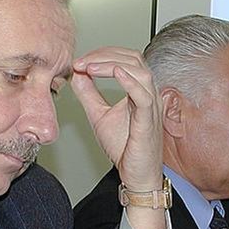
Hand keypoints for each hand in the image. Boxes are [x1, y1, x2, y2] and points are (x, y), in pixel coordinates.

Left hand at [72, 47, 162, 192]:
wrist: (137, 175)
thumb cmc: (125, 148)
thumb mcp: (99, 115)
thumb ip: (89, 94)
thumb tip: (77, 74)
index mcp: (139, 90)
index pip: (126, 58)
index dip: (103, 54)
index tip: (80, 61)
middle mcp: (148, 94)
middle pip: (133, 58)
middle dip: (104, 54)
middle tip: (81, 61)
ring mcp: (151, 107)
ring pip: (139, 72)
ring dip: (112, 64)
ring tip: (90, 67)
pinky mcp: (148, 122)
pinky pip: (144, 96)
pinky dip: (130, 81)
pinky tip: (114, 73)